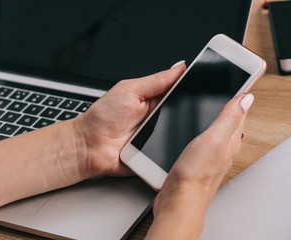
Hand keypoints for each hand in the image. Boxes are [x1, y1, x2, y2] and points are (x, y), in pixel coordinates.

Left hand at [74, 61, 185, 176]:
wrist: (88, 147)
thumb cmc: (103, 118)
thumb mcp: (130, 90)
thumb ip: (156, 80)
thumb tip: (179, 67)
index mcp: (153, 99)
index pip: (179, 91)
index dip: (191, 88)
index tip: (202, 84)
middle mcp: (157, 118)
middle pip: (183, 114)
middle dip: (187, 112)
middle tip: (179, 111)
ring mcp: (158, 137)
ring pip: (182, 135)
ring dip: (181, 133)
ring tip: (166, 130)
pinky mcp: (156, 156)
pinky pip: (173, 154)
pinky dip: (175, 152)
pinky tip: (171, 148)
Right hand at [146, 93, 253, 239]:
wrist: (179, 198)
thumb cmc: (196, 173)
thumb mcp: (214, 138)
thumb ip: (229, 118)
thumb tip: (246, 98)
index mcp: (230, 139)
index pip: (240, 112)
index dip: (240, 96)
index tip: (240, 81)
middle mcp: (223, 146)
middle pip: (230, 120)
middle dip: (228, 104)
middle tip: (228, 88)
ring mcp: (209, 153)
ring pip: (216, 129)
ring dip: (215, 116)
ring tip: (215, 102)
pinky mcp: (196, 159)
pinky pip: (203, 139)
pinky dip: (202, 129)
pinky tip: (196, 128)